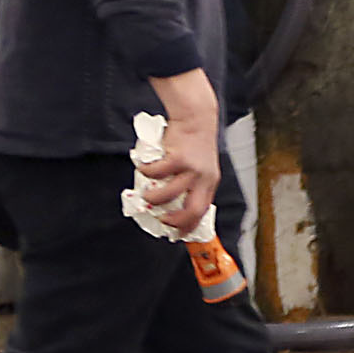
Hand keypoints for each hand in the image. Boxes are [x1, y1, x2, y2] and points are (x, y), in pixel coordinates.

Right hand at [142, 66, 220, 236]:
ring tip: (146, 195)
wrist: (196, 119)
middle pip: (193, 210)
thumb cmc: (193, 144)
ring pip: (169, 193)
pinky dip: (147, 172)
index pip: (203, 212)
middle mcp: (204, 178)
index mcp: (210, 183)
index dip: (190, 226)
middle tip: (161, 220)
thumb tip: (171, 202)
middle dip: (176, 220)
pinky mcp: (179, 157)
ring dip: (154, 198)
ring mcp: (193, 169)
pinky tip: (143, 168)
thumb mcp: (200, 166)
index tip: (177, 234)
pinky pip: (158, 172)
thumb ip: (190, 183)